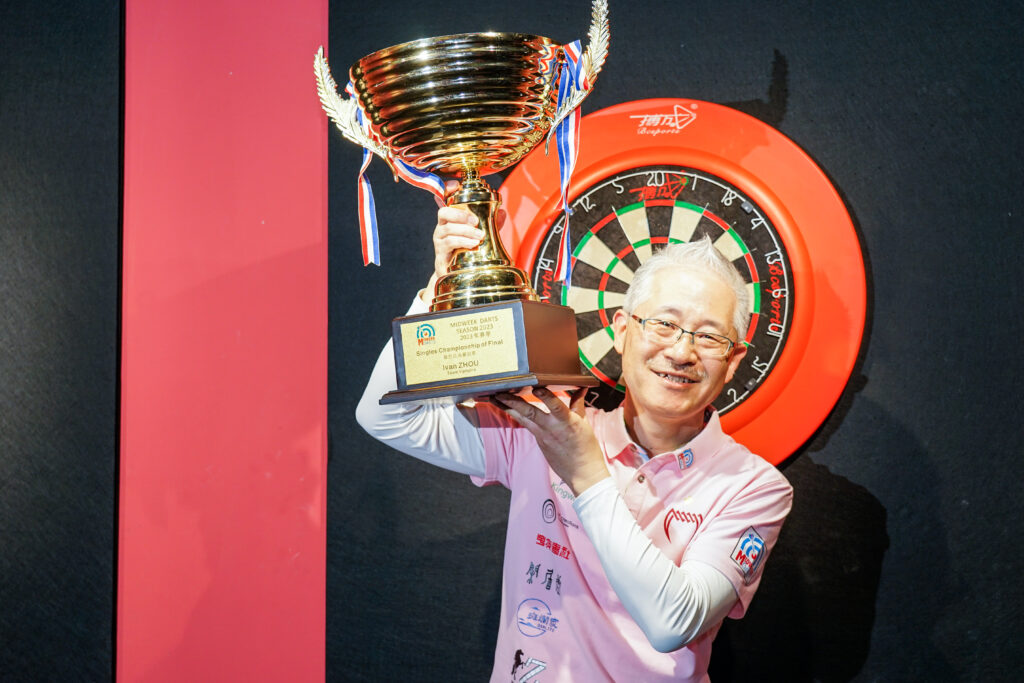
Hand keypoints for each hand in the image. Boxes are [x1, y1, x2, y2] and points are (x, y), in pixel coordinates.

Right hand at [420, 205, 484, 304]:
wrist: (454, 275)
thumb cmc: (464, 252)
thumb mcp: (476, 237)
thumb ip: (488, 225)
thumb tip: (503, 213)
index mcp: (446, 224)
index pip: (444, 211)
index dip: (458, 211)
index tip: (474, 218)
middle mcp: (440, 232)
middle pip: (445, 218)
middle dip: (463, 218)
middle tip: (477, 223)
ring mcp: (439, 244)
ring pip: (448, 231)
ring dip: (466, 231)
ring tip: (480, 236)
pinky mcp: (440, 257)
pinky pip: (448, 244)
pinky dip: (462, 242)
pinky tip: (473, 244)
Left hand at [492, 387, 609, 495]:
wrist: (582, 473)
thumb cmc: (586, 448)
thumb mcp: (584, 423)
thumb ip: (578, 404)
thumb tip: (582, 387)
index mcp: (567, 422)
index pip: (555, 406)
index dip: (545, 396)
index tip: (536, 387)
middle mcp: (552, 428)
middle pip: (530, 412)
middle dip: (513, 402)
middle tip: (500, 392)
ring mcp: (543, 436)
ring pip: (523, 419)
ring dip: (507, 408)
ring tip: (494, 398)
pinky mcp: (538, 441)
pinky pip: (526, 425)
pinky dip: (517, 415)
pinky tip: (507, 408)